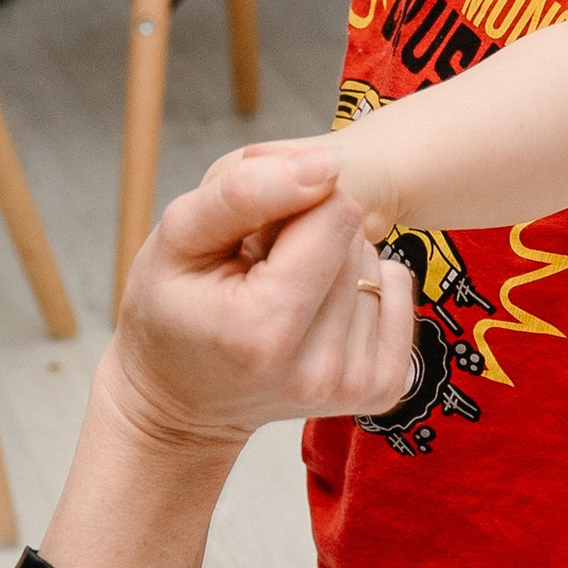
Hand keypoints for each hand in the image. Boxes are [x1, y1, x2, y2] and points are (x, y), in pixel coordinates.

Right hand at [106, 144, 415, 452]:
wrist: (181, 400)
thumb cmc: (170, 312)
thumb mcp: (177, 238)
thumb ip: (242, 193)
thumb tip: (324, 167)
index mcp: (262, 329)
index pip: (333, 214)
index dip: (292, 205)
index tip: (253, 235)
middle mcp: (317, 368)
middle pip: (354, 241)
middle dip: (310, 237)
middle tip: (260, 270)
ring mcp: (353, 385)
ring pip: (375, 267)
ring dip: (332, 266)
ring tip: (281, 293)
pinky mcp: (380, 389)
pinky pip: (397, 295)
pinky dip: (360, 289)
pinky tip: (316, 309)